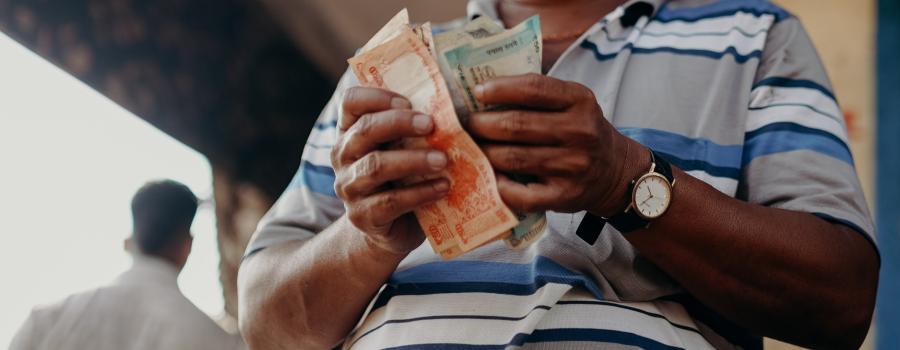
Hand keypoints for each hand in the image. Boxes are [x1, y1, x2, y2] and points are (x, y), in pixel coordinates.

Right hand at [332, 87, 449, 254]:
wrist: (393, 229)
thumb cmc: (404, 179)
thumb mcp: (403, 149)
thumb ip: (413, 129)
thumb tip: (450, 104)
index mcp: (350, 131)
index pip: (351, 102)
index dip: (377, 96)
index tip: (408, 101)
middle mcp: (343, 156)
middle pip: (365, 130)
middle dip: (400, 123)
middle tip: (432, 124)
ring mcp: (349, 187)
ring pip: (376, 166)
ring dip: (413, 160)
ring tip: (442, 159)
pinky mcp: (362, 216)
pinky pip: (391, 201)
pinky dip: (420, 193)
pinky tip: (443, 187)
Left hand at [467, 73, 646, 216]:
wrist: (616, 172)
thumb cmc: (581, 132)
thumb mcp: (573, 103)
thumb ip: (539, 95)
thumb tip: (483, 90)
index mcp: (580, 101)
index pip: (533, 88)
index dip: (499, 88)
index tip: (477, 92)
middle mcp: (580, 132)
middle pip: (515, 125)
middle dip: (482, 124)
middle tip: (467, 125)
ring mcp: (573, 166)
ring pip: (512, 158)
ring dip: (485, 152)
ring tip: (473, 147)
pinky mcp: (564, 196)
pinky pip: (520, 193)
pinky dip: (498, 185)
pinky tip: (489, 177)